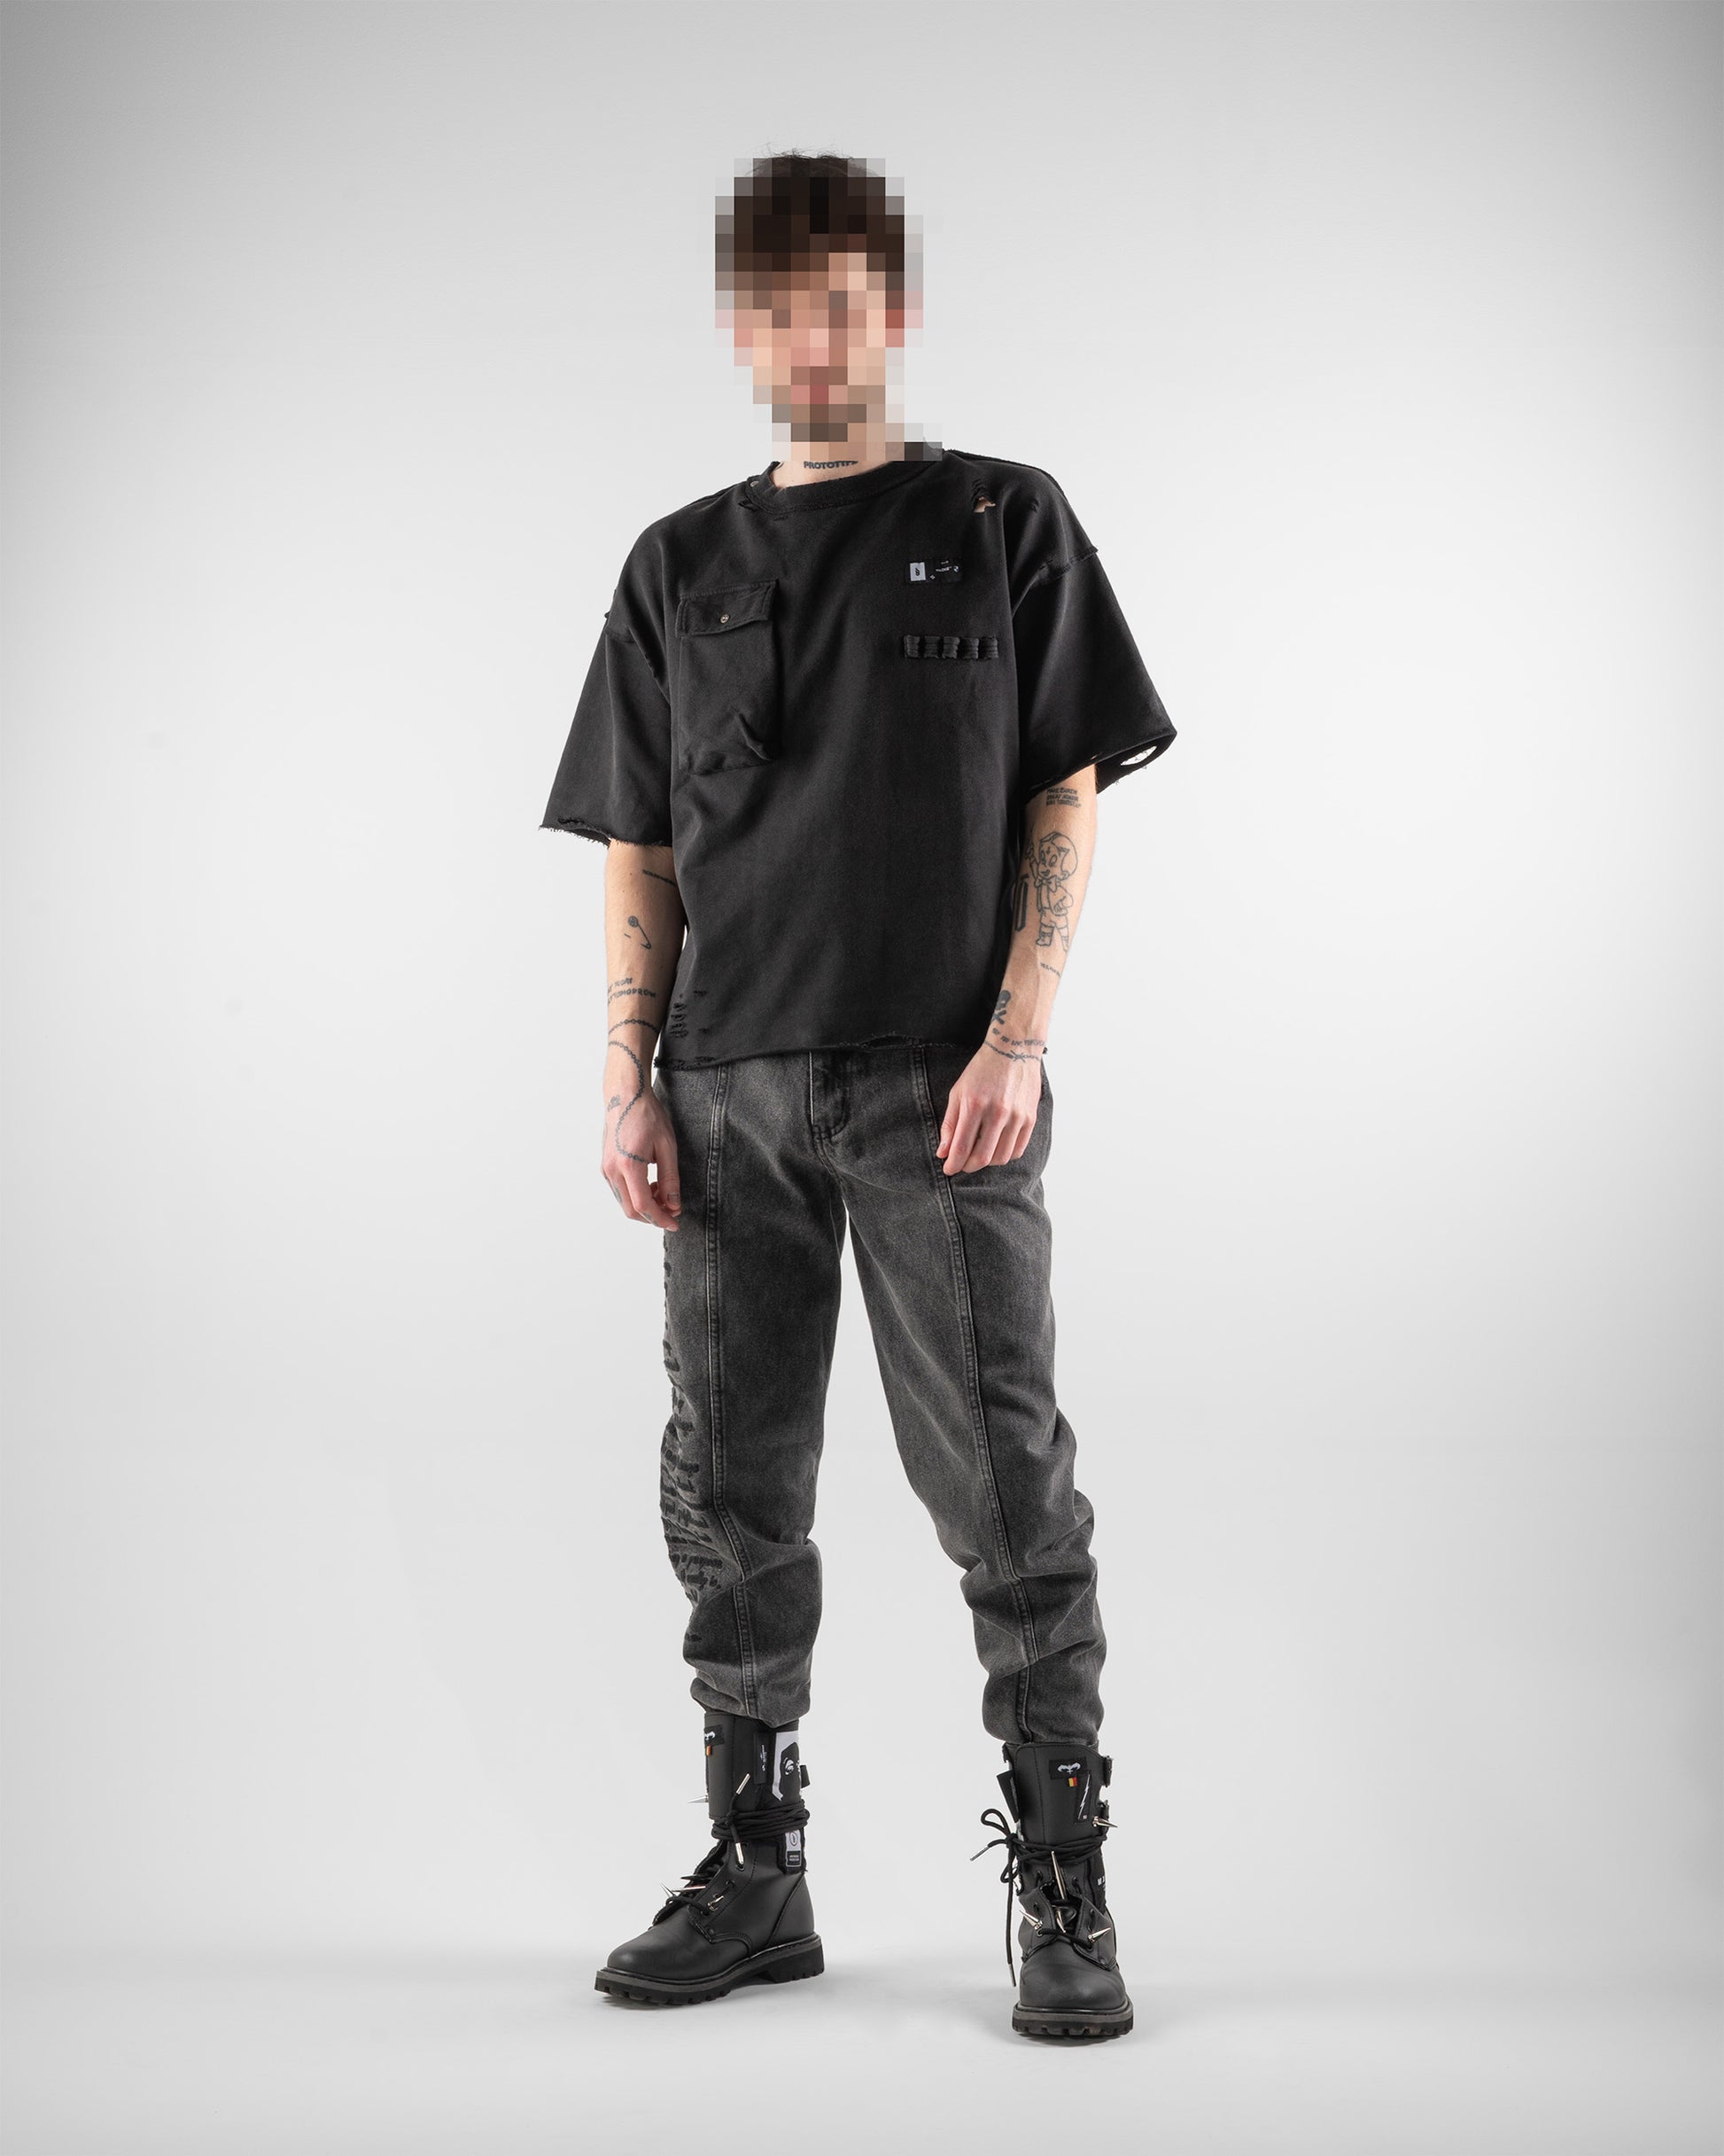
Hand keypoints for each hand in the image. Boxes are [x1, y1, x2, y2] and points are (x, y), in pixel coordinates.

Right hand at [601, 1042, 681, 1227]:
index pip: (643, 1206)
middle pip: (630, 1210)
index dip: (660, 1219)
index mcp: (628, 1165)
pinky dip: (635, 1195)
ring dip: (644, 1205)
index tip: (674, 1223)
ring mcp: (605, 1168)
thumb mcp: (667, 1147)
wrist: (625, 1096)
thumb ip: (670, 1178)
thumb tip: (674, 1204)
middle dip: (653, 1216)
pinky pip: (620, 1190)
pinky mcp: (605, 1165)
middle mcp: (612, 1170)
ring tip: (664, 1192)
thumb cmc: (647, 1115)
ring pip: (624, 1202)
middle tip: (672, 1211)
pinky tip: (650, 1184)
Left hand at [935, 1046, 1041, 1174]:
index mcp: (975, 1105)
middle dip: (968, 1167)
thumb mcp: (958, 1092)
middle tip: (962, 1165)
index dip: (953, 1164)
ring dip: (986, 1163)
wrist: (1014, 1049)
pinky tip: (996, 1149)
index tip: (948, 1169)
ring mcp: (1017, 1116)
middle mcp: (998, 1112)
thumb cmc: (982, 1070)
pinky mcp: (1030, 1118)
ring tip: (978, 1155)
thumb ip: (950, 1124)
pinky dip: (1004, 1156)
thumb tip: (943, 1152)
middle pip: (982, 1157)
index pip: (962, 1147)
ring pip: (1001, 1158)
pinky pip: (1017, 1150)